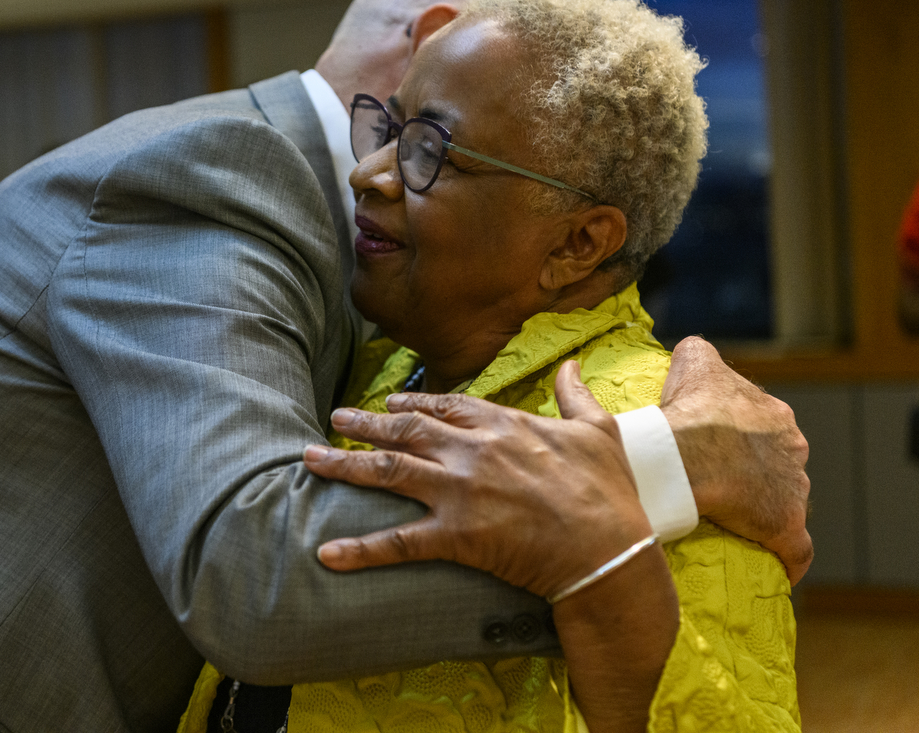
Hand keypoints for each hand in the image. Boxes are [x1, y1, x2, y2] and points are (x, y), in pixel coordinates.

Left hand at [303, 362, 654, 601]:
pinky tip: (326, 553)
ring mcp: (459, 491)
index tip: (391, 398)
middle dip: (365, 422)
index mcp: (503, 424)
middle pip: (405, 429)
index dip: (414, 400)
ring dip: (344, 464)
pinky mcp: (455, 535)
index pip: (447, 405)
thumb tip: (572, 365)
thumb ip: (576, 394)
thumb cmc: (609, 493)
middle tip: (335, 418)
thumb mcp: (598, 431)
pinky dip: (359, 548)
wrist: (609, 549)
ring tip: (309, 459)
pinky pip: (397, 541)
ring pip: (388, 470)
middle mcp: (472, 451)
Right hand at [659, 336, 812, 583]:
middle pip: (778, 464)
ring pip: (785, 502)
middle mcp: (795, 450)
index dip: (738, 436)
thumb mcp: (694, 360)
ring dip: (765, 509)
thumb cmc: (691, 411)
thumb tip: (690, 350)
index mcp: (776, 415)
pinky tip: (778, 566)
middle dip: (757, 472)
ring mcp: (795, 491)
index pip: (764, 426)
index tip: (712, 446)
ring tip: (730, 519)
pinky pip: (795, 549)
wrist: (686, 458)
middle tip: (718, 481)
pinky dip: (788, 558)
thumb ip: (698, 350)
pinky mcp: (787, 528)